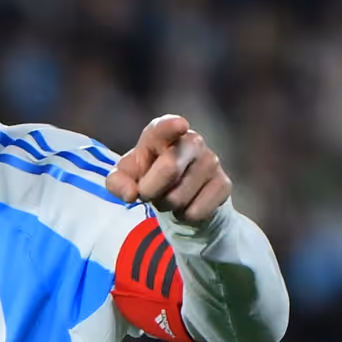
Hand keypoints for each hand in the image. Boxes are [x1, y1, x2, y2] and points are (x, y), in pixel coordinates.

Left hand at [106, 115, 231, 223]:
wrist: (182, 196)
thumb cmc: (149, 177)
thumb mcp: (126, 178)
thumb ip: (118, 183)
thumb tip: (130, 194)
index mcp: (163, 134)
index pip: (165, 127)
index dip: (171, 126)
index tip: (180, 125)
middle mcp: (191, 141)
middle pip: (169, 168)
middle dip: (150, 190)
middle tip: (148, 194)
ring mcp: (211, 161)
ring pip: (179, 197)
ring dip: (167, 206)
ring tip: (170, 196)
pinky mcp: (223, 184)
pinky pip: (196, 211)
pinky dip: (184, 216)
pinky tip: (187, 204)